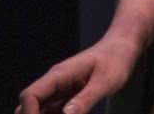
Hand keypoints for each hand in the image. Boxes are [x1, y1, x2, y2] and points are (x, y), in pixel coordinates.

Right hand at [16, 30, 140, 113]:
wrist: (124, 47)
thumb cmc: (117, 59)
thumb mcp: (105, 81)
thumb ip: (86, 99)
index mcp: (59, 75)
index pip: (30, 95)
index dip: (29, 113)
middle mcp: (55, 82)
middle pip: (29, 104)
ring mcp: (60, 89)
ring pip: (40, 109)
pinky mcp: (68, 95)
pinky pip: (53, 111)